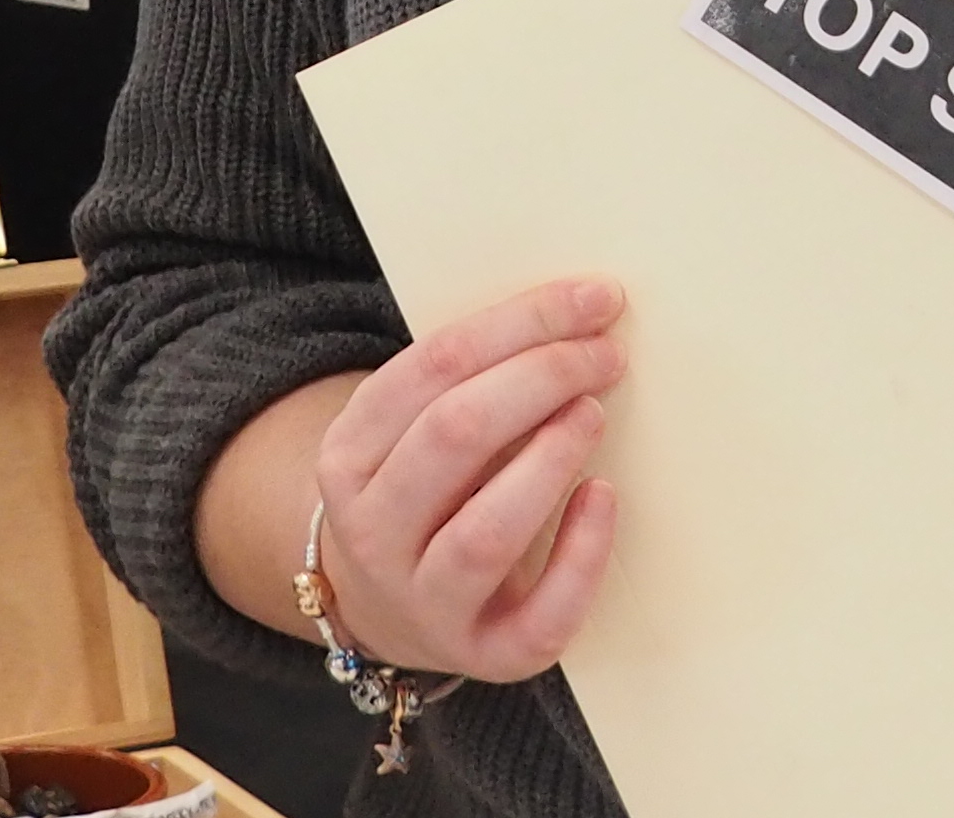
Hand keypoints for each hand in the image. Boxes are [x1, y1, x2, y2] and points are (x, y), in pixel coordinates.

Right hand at [305, 277, 626, 681]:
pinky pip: (539, 615)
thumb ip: (467, 381)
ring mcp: (423, 600)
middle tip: (605, 355)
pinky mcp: (483, 654)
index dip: (521, 323)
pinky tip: (603, 497)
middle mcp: (373, 530)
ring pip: (484, 531)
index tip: (593, 299)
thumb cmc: (428, 494)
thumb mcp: (412, 432)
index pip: (435, 364)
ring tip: (594, 412)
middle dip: (541, 379)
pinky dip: (580, 554)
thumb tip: (576, 315)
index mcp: (348, 454)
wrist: (389, 610)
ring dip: (550, 460)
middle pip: (454, 435)